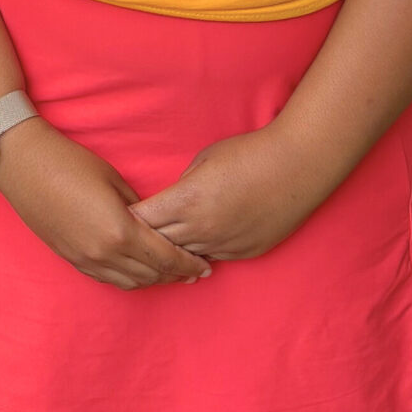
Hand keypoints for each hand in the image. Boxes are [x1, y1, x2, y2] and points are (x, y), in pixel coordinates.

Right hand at [0, 119, 212, 290]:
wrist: (23, 162)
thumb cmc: (69, 162)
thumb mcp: (113, 180)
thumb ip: (138, 208)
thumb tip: (153, 224)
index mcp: (121, 231)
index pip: (166, 258)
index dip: (189, 264)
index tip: (206, 266)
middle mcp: (105, 253)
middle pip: (152, 275)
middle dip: (176, 274)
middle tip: (193, 269)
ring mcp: (85, 259)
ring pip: (130, 282)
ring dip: (152, 278)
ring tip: (168, 271)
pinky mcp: (71, 258)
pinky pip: (107, 279)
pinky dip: (127, 277)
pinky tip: (136, 268)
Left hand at [129, 125, 330, 260]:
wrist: (295, 168)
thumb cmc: (246, 154)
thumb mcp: (202, 161)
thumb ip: (181, 186)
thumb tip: (170, 202)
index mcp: (185, 201)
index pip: (141, 220)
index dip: (127, 218)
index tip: (116, 215)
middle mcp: (201, 229)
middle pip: (157, 244)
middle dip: (143, 239)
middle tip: (129, 236)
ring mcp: (224, 244)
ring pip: (184, 257)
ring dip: (171, 251)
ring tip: (156, 246)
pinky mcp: (244, 253)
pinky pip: (212, 257)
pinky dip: (198, 253)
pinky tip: (192, 248)